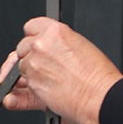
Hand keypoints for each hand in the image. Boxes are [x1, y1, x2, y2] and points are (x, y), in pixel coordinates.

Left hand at [0, 17, 122, 123]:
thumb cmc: (98, 76)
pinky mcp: (32, 83)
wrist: (101, 97)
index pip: (31, 26)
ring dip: (31, 74)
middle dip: (31, 56)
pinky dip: (28, 89)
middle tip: (46, 67)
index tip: (36, 43)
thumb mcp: (81, 46)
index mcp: (55, 31)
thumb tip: (49, 46)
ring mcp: (34, 64)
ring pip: (22, 66)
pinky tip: (43, 90)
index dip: (34, 37)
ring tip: (51, 81)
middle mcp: (41, 44)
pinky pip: (22, 84)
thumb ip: (58, 43)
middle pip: (23, 47)